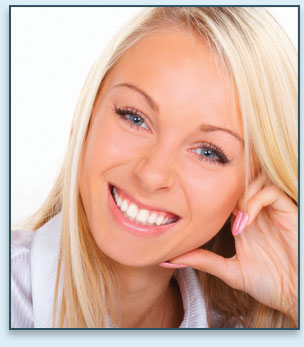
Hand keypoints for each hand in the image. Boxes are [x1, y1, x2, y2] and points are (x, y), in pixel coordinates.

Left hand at [162, 173, 297, 325]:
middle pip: (239, 182)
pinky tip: (245, 222)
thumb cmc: (270, 284)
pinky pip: (271, 193)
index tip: (198, 213)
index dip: (211, 196)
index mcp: (242, 221)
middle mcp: (256, 211)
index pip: (224, 195)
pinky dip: (255, 202)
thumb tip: (171, 259)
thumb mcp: (231, 271)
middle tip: (215, 209)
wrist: (296, 295)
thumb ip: (204, 261)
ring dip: (240, 196)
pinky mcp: (287, 212)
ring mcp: (272, 211)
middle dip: (225, 190)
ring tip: (234, 221)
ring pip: (255, 181)